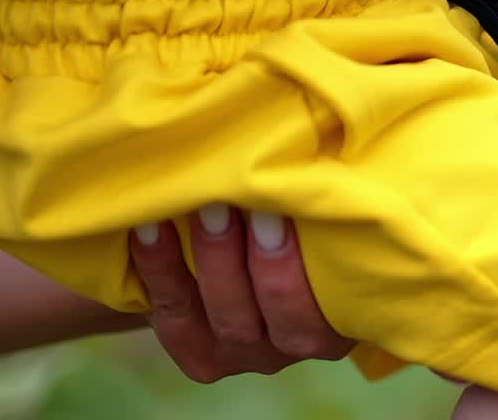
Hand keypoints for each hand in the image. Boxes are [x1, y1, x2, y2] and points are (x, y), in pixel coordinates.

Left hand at [130, 207, 353, 381]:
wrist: (249, 254)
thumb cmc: (306, 215)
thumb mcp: (328, 215)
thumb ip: (330, 196)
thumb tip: (328, 140)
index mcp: (349, 309)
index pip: (334, 297)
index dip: (313, 252)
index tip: (296, 201)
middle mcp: (300, 339)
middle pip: (280, 310)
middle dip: (264, 256)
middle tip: (250, 200)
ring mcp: (248, 353)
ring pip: (229, 316)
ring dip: (213, 257)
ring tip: (203, 204)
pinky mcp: (201, 356)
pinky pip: (176, 318)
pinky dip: (160, 271)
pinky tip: (148, 227)